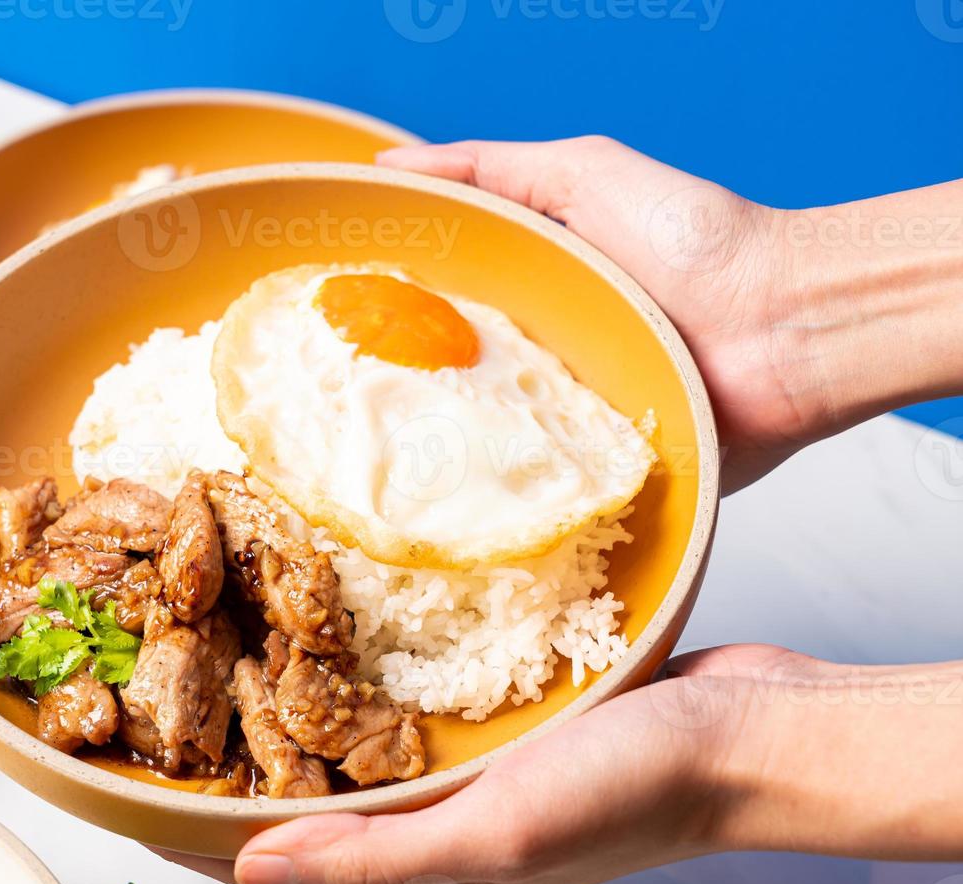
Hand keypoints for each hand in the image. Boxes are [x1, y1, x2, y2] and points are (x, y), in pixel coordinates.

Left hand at [161, 645, 962, 883]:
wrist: (745, 728)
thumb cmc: (635, 789)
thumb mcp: (496, 832)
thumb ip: (373, 857)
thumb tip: (251, 870)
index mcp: (431, 883)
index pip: (286, 867)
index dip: (204, 833)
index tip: (131, 789)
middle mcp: (437, 839)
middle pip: (305, 811)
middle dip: (230, 774)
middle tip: (159, 708)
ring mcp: (462, 783)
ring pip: (344, 759)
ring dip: (280, 725)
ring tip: (212, 668)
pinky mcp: (488, 735)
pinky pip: (395, 719)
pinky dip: (345, 693)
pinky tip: (315, 651)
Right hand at [378, 138, 962, 492]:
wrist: (787, 330)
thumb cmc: (695, 241)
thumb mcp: (584, 175)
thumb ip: (489, 167)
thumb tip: (390, 165)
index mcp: (528, 291)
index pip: (433, 303)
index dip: (378, 305)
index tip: (316, 313)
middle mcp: (535, 359)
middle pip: (443, 376)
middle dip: (390, 385)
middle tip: (321, 394)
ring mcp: (560, 423)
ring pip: (475, 439)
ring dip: (434, 445)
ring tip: (362, 452)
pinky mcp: (589, 477)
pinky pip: (529, 490)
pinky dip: (495, 494)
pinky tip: (442, 497)